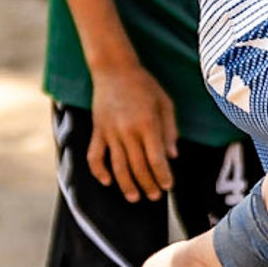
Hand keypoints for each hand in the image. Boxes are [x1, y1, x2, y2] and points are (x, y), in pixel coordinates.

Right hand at [87, 62, 180, 202]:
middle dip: (148, 184)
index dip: (163, 176)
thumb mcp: (165, 103)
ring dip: (126, 185)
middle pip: (138, 166)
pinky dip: (98, 171)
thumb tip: (172, 156)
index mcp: (147, 124)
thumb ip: (170, 130)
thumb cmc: (144, 85)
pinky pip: (94, 156)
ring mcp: (110, 132)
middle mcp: (127, 131)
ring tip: (134, 197)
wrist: (114, 69)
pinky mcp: (97, 131)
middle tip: (155, 196)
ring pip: (118, 166)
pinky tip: (107, 181)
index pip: (156, 159)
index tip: (168, 186)